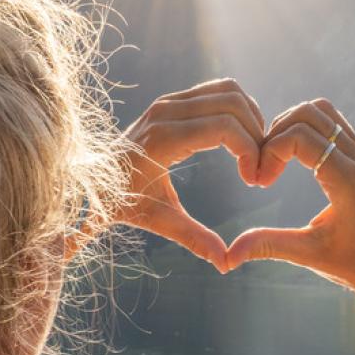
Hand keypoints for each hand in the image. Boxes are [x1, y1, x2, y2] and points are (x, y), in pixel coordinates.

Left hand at [112, 79, 265, 272]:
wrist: (94, 177)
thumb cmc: (124, 201)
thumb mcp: (159, 221)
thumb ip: (193, 239)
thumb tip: (225, 264)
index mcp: (163, 139)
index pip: (224, 127)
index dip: (250, 150)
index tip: (253, 180)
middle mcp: (166, 112)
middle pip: (233, 104)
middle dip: (256, 134)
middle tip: (260, 168)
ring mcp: (169, 101)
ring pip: (230, 91)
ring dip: (251, 118)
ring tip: (255, 152)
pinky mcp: (174, 98)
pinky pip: (219, 91)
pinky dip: (239, 110)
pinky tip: (242, 139)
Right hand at [226, 99, 354, 301]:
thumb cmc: (352, 265)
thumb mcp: (307, 255)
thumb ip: (268, 246)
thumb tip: (227, 257)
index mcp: (348, 181)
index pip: (301, 137)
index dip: (270, 151)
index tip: (260, 182)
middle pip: (309, 113)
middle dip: (277, 133)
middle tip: (264, 167)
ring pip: (322, 110)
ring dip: (291, 125)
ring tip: (275, 158)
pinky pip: (332, 122)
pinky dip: (306, 129)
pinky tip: (292, 158)